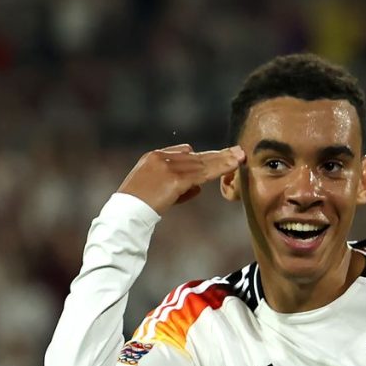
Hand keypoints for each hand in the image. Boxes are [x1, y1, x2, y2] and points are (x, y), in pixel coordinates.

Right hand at [117, 144, 245, 216]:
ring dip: (223, 160)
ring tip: (240, 156)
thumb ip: (177, 185)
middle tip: (236, 151)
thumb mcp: (155, 191)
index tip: (218, 155)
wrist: (125, 214)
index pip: (183, 152)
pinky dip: (220, 168)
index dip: (203, 156)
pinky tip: (233, 165)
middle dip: (217, 154)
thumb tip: (197, 186)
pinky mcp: (175, 179)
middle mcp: (161, 157)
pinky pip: (202, 172)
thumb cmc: (137, 208)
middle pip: (196, 155)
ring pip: (202, 162)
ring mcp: (168, 167)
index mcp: (153, 156)